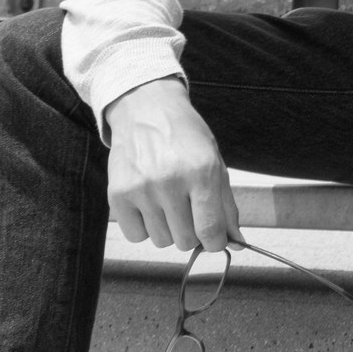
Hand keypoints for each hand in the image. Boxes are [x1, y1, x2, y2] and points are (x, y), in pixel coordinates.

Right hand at [103, 78, 239, 252]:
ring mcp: (141, 188)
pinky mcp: (117, 194)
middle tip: (189, 209)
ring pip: (160, 240)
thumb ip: (226, 205)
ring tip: (168, 200)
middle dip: (191, 232)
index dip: (215, 242)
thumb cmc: (187, 137)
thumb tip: (236, 242)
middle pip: (184, 241)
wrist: (147, 109)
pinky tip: (148, 203)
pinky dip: (144, 226)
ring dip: (168, 228)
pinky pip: (136, 235)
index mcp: (202, 171)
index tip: (213, 238)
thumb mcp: (215, 162)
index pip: (210, 230)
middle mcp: (170, 181)